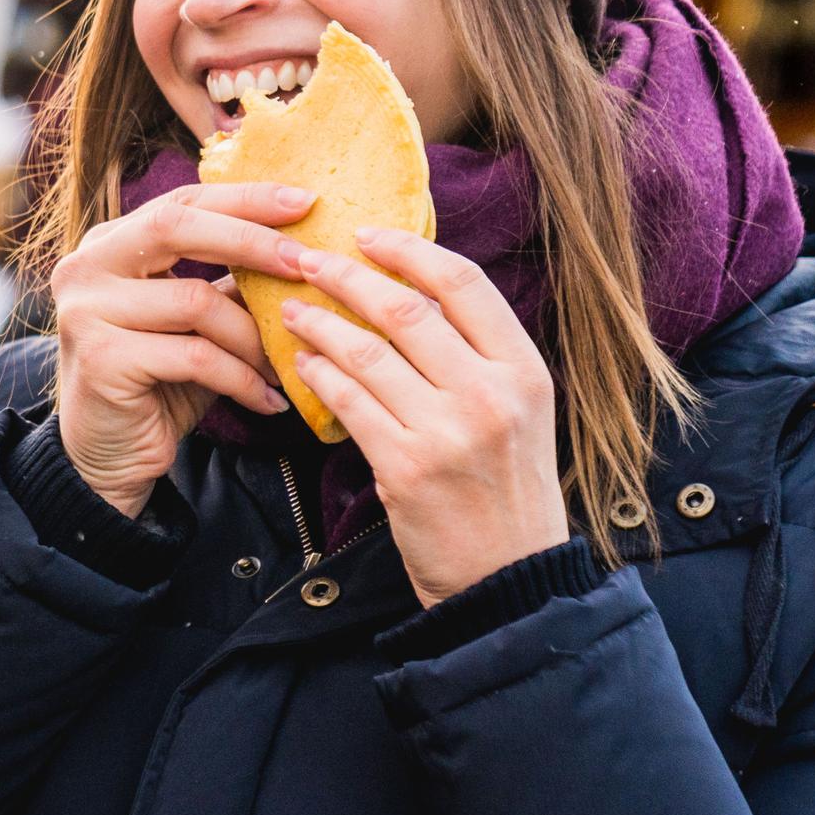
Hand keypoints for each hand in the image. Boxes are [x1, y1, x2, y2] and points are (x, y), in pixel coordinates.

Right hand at [47, 182, 311, 516]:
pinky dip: (242, 378)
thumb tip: (303, 247)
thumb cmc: (160, 382)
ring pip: (195, 301)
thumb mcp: (196, 323)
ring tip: (285, 363)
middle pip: (176, 227)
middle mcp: (86, 267)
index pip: (181, 202)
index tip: (304, 201)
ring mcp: (86, 310)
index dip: (244, 199)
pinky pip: (194, 356)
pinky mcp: (101, 358)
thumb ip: (228, 282)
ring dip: (253, 335)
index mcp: (108, 244)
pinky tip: (269, 400)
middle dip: (250, 240)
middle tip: (305, 263)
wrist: (109, 458)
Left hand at [275, 229, 569, 604]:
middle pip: (405, 309)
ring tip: (291, 310)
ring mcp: (448, 431)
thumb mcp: (520, 411)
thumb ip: (477, 354)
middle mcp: (491, 393)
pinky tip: (300, 363)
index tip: (365, 235)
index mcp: (524, 370)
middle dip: (345, 277)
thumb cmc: (506, 488)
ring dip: (319, 324)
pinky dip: (318, 375)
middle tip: (305, 261)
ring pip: (366, 352)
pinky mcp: (406, 468)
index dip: (408, 249)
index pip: (463, 283)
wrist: (507, 578)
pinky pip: (347, 403)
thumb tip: (410, 290)